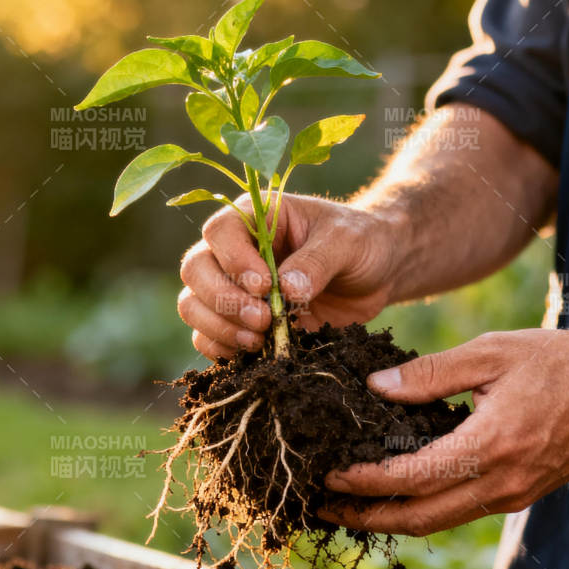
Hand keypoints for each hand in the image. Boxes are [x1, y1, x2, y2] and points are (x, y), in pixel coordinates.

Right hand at [177, 193, 402, 358]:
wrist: (376, 272)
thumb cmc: (361, 242)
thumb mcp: (347, 242)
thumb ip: (317, 261)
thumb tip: (286, 291)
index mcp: (257, 216)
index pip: (220, 231)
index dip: (234, 261)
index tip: (265, 285)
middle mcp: (234, 249)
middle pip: (196, 269)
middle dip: (223, 300)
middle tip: (263, 319)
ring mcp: (233, 286)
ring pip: (193, 304)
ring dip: (219, 327)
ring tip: (260, 339)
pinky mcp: (240, 321)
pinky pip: (207, 336)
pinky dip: (221, 347)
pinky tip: (254, 351)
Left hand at [318, 329, 568, 536]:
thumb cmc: (561, 363)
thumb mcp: (492, 353)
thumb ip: (431, 373)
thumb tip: (376, 388)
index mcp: (490, 446)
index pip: (411, 478)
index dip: (363, 480)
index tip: (328, 472)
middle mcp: (501, 483)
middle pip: (419, 518)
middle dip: (366, 516)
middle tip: (321, 505)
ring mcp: (512, 496)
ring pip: (439, 520)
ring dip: (391, 518)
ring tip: (349, 505)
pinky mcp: (518, 495)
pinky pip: (459, 510)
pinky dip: (423, 508)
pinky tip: (397, 492)